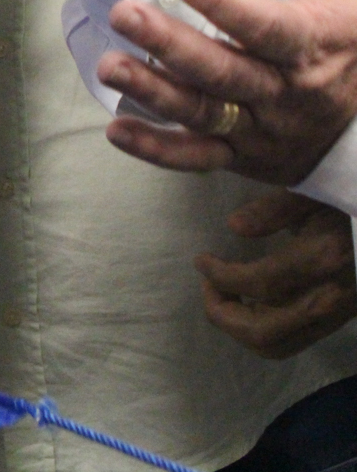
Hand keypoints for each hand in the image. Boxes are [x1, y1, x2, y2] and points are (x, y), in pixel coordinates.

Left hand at [99, 0, 356, 183]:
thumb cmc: (353, 43)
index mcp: (311, 46)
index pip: (265, 26)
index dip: (221, 2)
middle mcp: (283, 92)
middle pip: (223, 70)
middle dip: (170, 44)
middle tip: (122, 15)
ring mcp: (259, 127)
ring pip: (202, 112)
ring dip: (151, 92)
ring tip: (108, 67)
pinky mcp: (239, 156)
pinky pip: (195, 158)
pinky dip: (156, 149)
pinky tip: (117, 130)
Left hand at [195, 191, 355, 358]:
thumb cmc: (342, 207)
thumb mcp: (309, 195)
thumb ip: (272, 209)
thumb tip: (234, 226)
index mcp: (322, 259)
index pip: (258, 283)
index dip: (220, 276)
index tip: (201, 261)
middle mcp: (328, 297)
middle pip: (261, 331)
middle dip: (221, 312)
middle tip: (208, 284)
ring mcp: (333, 317)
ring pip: (273, 346)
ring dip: (236, 327)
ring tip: (223, 295)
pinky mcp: (334, 325)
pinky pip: (288, 344)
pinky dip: (257, 332)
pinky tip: (247, 305)